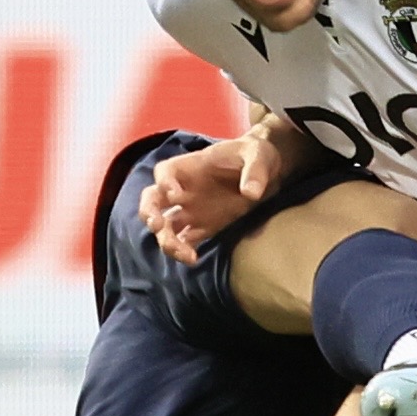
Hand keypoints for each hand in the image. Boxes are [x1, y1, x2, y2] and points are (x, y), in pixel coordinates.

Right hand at [136, 127, 286, 265]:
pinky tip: (193, 259)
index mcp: (191, 167)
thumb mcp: (259, 156)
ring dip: (165, 239)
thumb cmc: (257, 156)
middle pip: (152, 199)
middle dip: (149, 212)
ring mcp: (191, 209)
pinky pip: (184, 241)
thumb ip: (254, 171)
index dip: (164, 182)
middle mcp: (184, 189)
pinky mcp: (202, 227)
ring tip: (181, 252)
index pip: (165, 171)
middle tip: (157, 225)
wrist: (267, 173)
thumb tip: (250, 193)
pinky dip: (182, 251)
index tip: (175, 193)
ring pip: (165, 225)